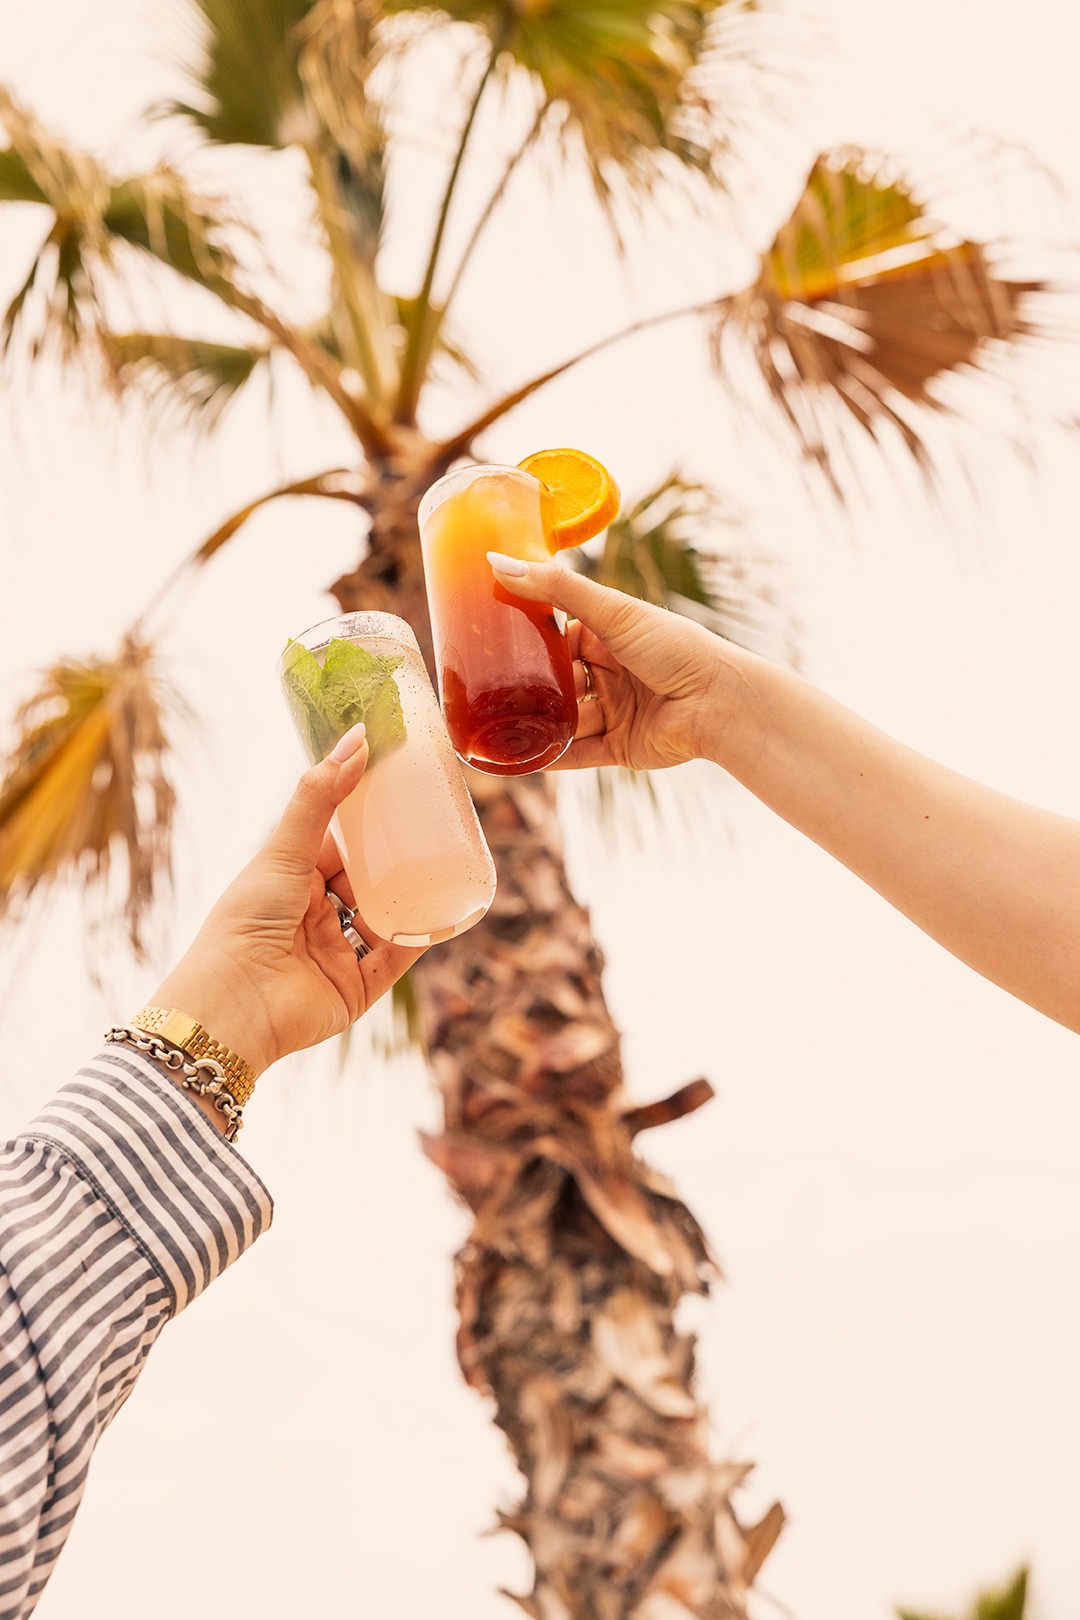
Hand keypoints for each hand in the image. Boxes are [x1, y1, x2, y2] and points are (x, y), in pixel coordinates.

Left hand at [150, 723, 423, 1106]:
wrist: (234, 1007)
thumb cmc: (245, 922)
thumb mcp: (283, 851)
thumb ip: (319, 797)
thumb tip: (356, 738)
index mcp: (288, 882)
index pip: (334, 843)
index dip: (365, 819)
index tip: (400, 789)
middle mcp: (312, 917)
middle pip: (364, 881)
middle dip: (396, 858)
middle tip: (435, 826)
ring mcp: (336, 954)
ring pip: (385, 918)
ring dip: (412, 898)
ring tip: (447, 865)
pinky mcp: (356, 989)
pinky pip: (397, 959)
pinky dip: (421, 939)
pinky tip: (448, 914)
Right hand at [487, 553, 729, 770]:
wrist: (718, 703)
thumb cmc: (675, 648)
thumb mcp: (612, 612)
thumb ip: (556, 588)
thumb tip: (497, 562)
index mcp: (610, 636)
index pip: (559, 637)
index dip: (529, 641)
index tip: (489, 641)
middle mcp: (611, 674)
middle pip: (558, 683)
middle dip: (528, 689)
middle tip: (485, 692)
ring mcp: (615, 713)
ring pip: (565, 721)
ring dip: (536, 727)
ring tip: (494, 730)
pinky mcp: (621, 749)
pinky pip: (579, 755)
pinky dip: (552, 758)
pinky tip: (519, 760)